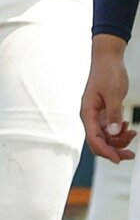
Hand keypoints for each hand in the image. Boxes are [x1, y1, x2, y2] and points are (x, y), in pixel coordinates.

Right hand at [83, 35, 134, 162]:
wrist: (107, 59)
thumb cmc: (107, 73)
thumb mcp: (114, 94)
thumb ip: (113, 114)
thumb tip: (114, 133)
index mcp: (88, 112)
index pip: (93, 139)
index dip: (105, 152)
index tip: (118, 160)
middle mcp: (90, 116)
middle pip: (99, 142)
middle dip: (114, 150)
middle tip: (131, 154)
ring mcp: (96, 115)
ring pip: (105, 137)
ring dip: (119, 140)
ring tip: (132, 133)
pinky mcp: (103, 112)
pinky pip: (109, 129)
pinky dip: (119, 132)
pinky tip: (127, 127)